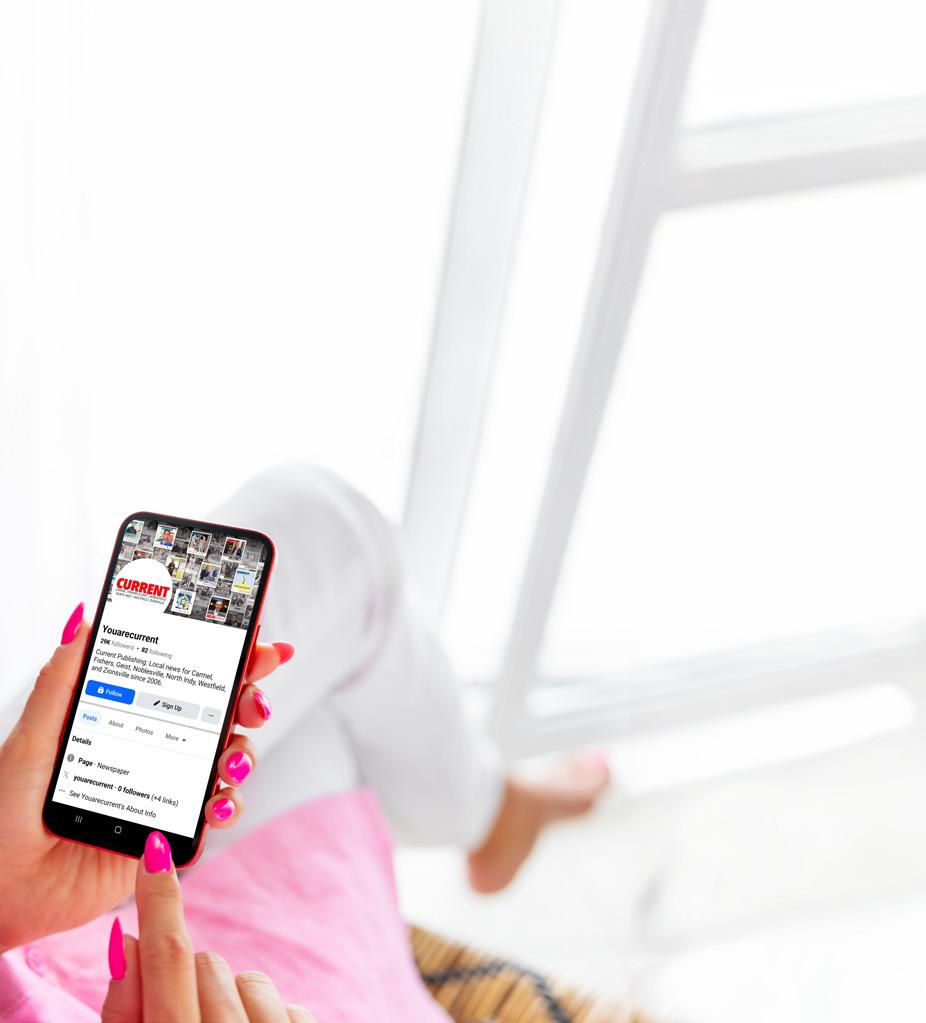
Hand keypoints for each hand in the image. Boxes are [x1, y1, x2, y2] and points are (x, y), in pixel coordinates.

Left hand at [0, 602, 293, 951]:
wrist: (3, 893)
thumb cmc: (4, 815)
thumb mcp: (32, 738)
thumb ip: (61, 681)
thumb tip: (82, 621)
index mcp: (128, 718)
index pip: (187, 680)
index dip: (230, 661)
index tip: (261, 645)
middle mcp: (157, 749)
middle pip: (222, 715)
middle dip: (251, 702)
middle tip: (254, 704)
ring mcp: (168, 791)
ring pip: (230, 760)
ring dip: (244, 754)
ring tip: (229, 763)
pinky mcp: (173, 833)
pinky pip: (218, 813)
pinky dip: (229, 805)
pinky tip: (215, 806)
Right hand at [102, 830, 314, 1022]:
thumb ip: (124, 1011)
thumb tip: (129, 940)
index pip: (167, 957)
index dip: (158, 901)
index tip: (155, 850)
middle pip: (208, 964)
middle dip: (193, 984)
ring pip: (249, 979)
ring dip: (233, 1004)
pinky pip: (287, 1005)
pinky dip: (267, 1022)